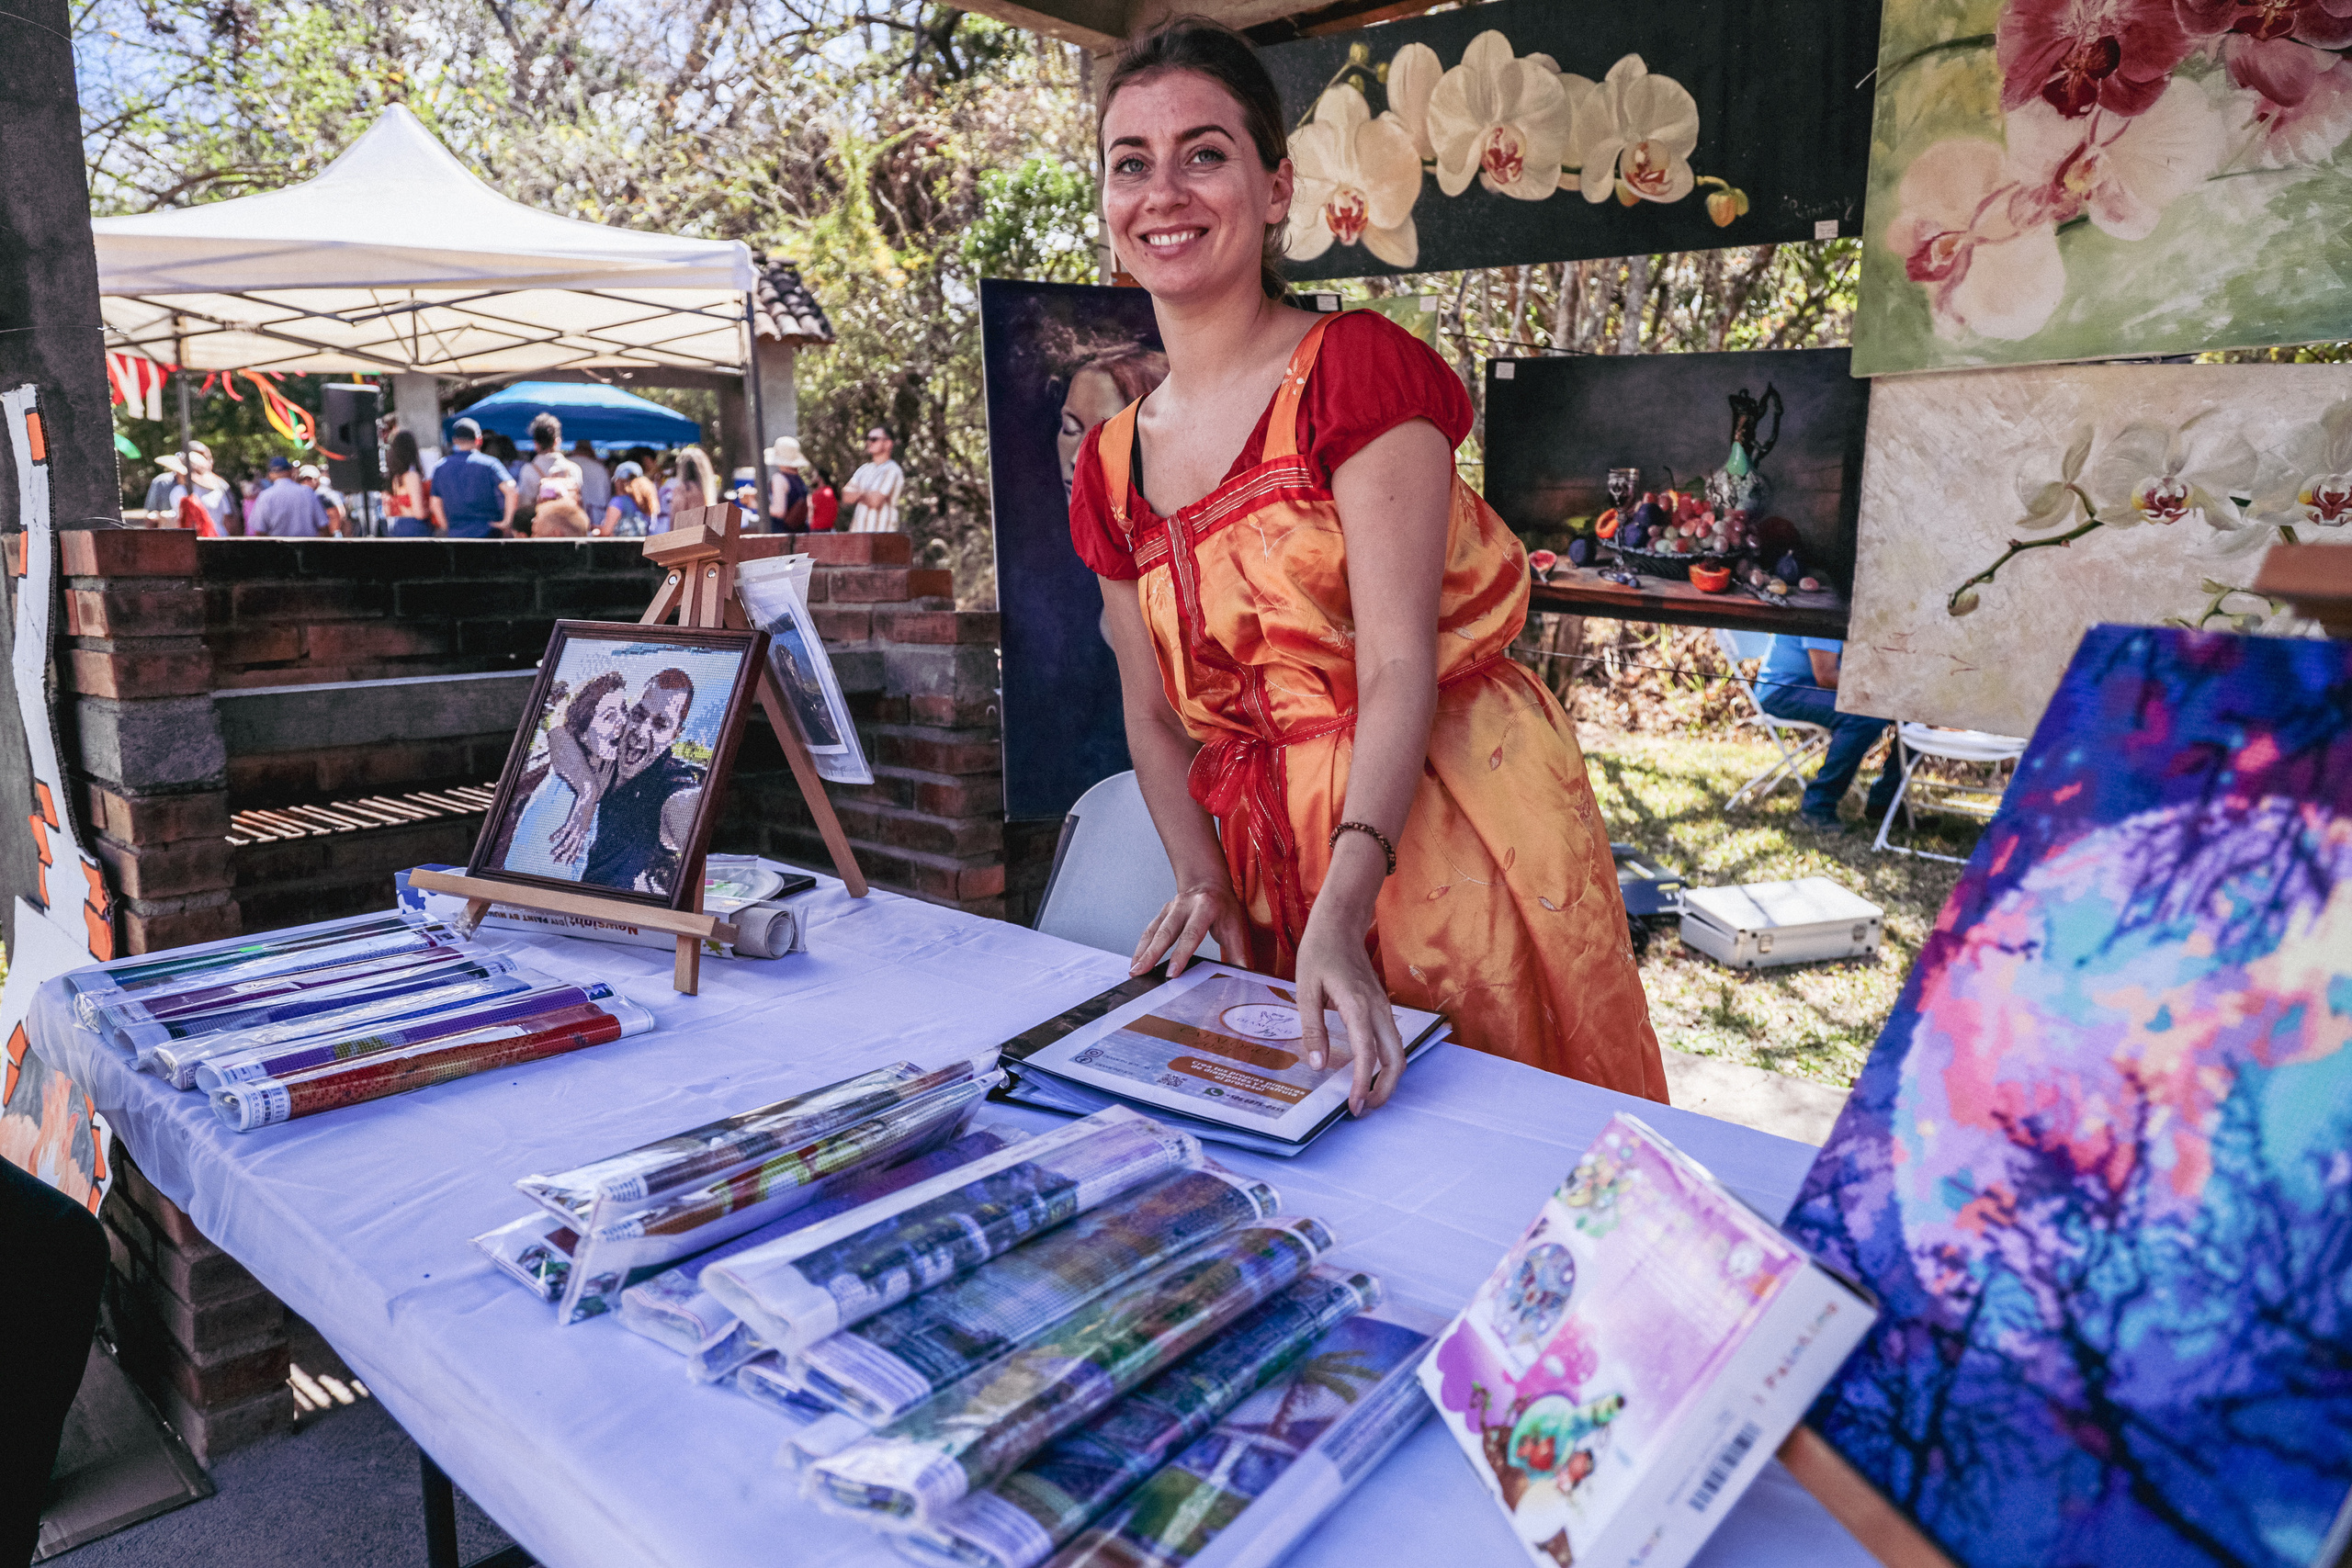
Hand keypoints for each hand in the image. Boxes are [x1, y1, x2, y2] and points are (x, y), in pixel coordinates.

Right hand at [1132, 880, 1248, 979]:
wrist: (1209, 882)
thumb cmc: (1224, 908)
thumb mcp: (1236, 927)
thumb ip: (1239, 953)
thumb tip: (1245, 978)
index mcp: (1205, 907)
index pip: (1191, 934)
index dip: (1181, 955)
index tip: (1171, 974)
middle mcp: (1185, 904)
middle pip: (1166, 932)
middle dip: (1152, 954)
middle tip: (1141, 973)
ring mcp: (1171, 907)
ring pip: (1153, 931)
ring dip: (1142, 952)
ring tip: (1134, 972)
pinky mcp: (1162, 912)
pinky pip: (1149, 930)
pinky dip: (1141, 947)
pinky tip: (1136, 961)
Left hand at [1293, 909, 1405, 1117]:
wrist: (1341, 924)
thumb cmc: (1319, 953)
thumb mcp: (1305, 989)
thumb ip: (1312, 1028)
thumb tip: (1319, 1065)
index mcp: (1358, 1006)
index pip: (1368, 1055)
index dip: (1363, 1085)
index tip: (1353, 1106)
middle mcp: (1378, 1010)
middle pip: (1396, 1060)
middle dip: (1385, 1090)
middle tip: (1362, 1109)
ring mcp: (1384, 1008)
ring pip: (1398, 1053)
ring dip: (1387, 1079)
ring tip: (1365, 1097)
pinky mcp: (1381, 1007)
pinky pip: (1391, 1042)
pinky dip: (1385, 1064)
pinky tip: (1367, 1073)